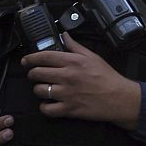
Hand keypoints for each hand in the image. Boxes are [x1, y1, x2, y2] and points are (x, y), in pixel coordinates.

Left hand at [21, 32, 141, 130]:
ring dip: (39, 89)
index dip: (31, 58)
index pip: (44, 57)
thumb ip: (75, 46)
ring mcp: (66, 94)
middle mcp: (67, 77)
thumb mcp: (93, 57)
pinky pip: (46, 109)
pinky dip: (45, 107)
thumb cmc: (107, 77)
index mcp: (73, 62)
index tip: (26, 60)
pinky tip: (49, 103)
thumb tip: (64, 35)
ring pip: (39, 91)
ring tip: (45, 88)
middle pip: (37, 73)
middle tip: (36, 74)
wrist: (118, 97)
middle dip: (33, 73)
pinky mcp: (68, 109)